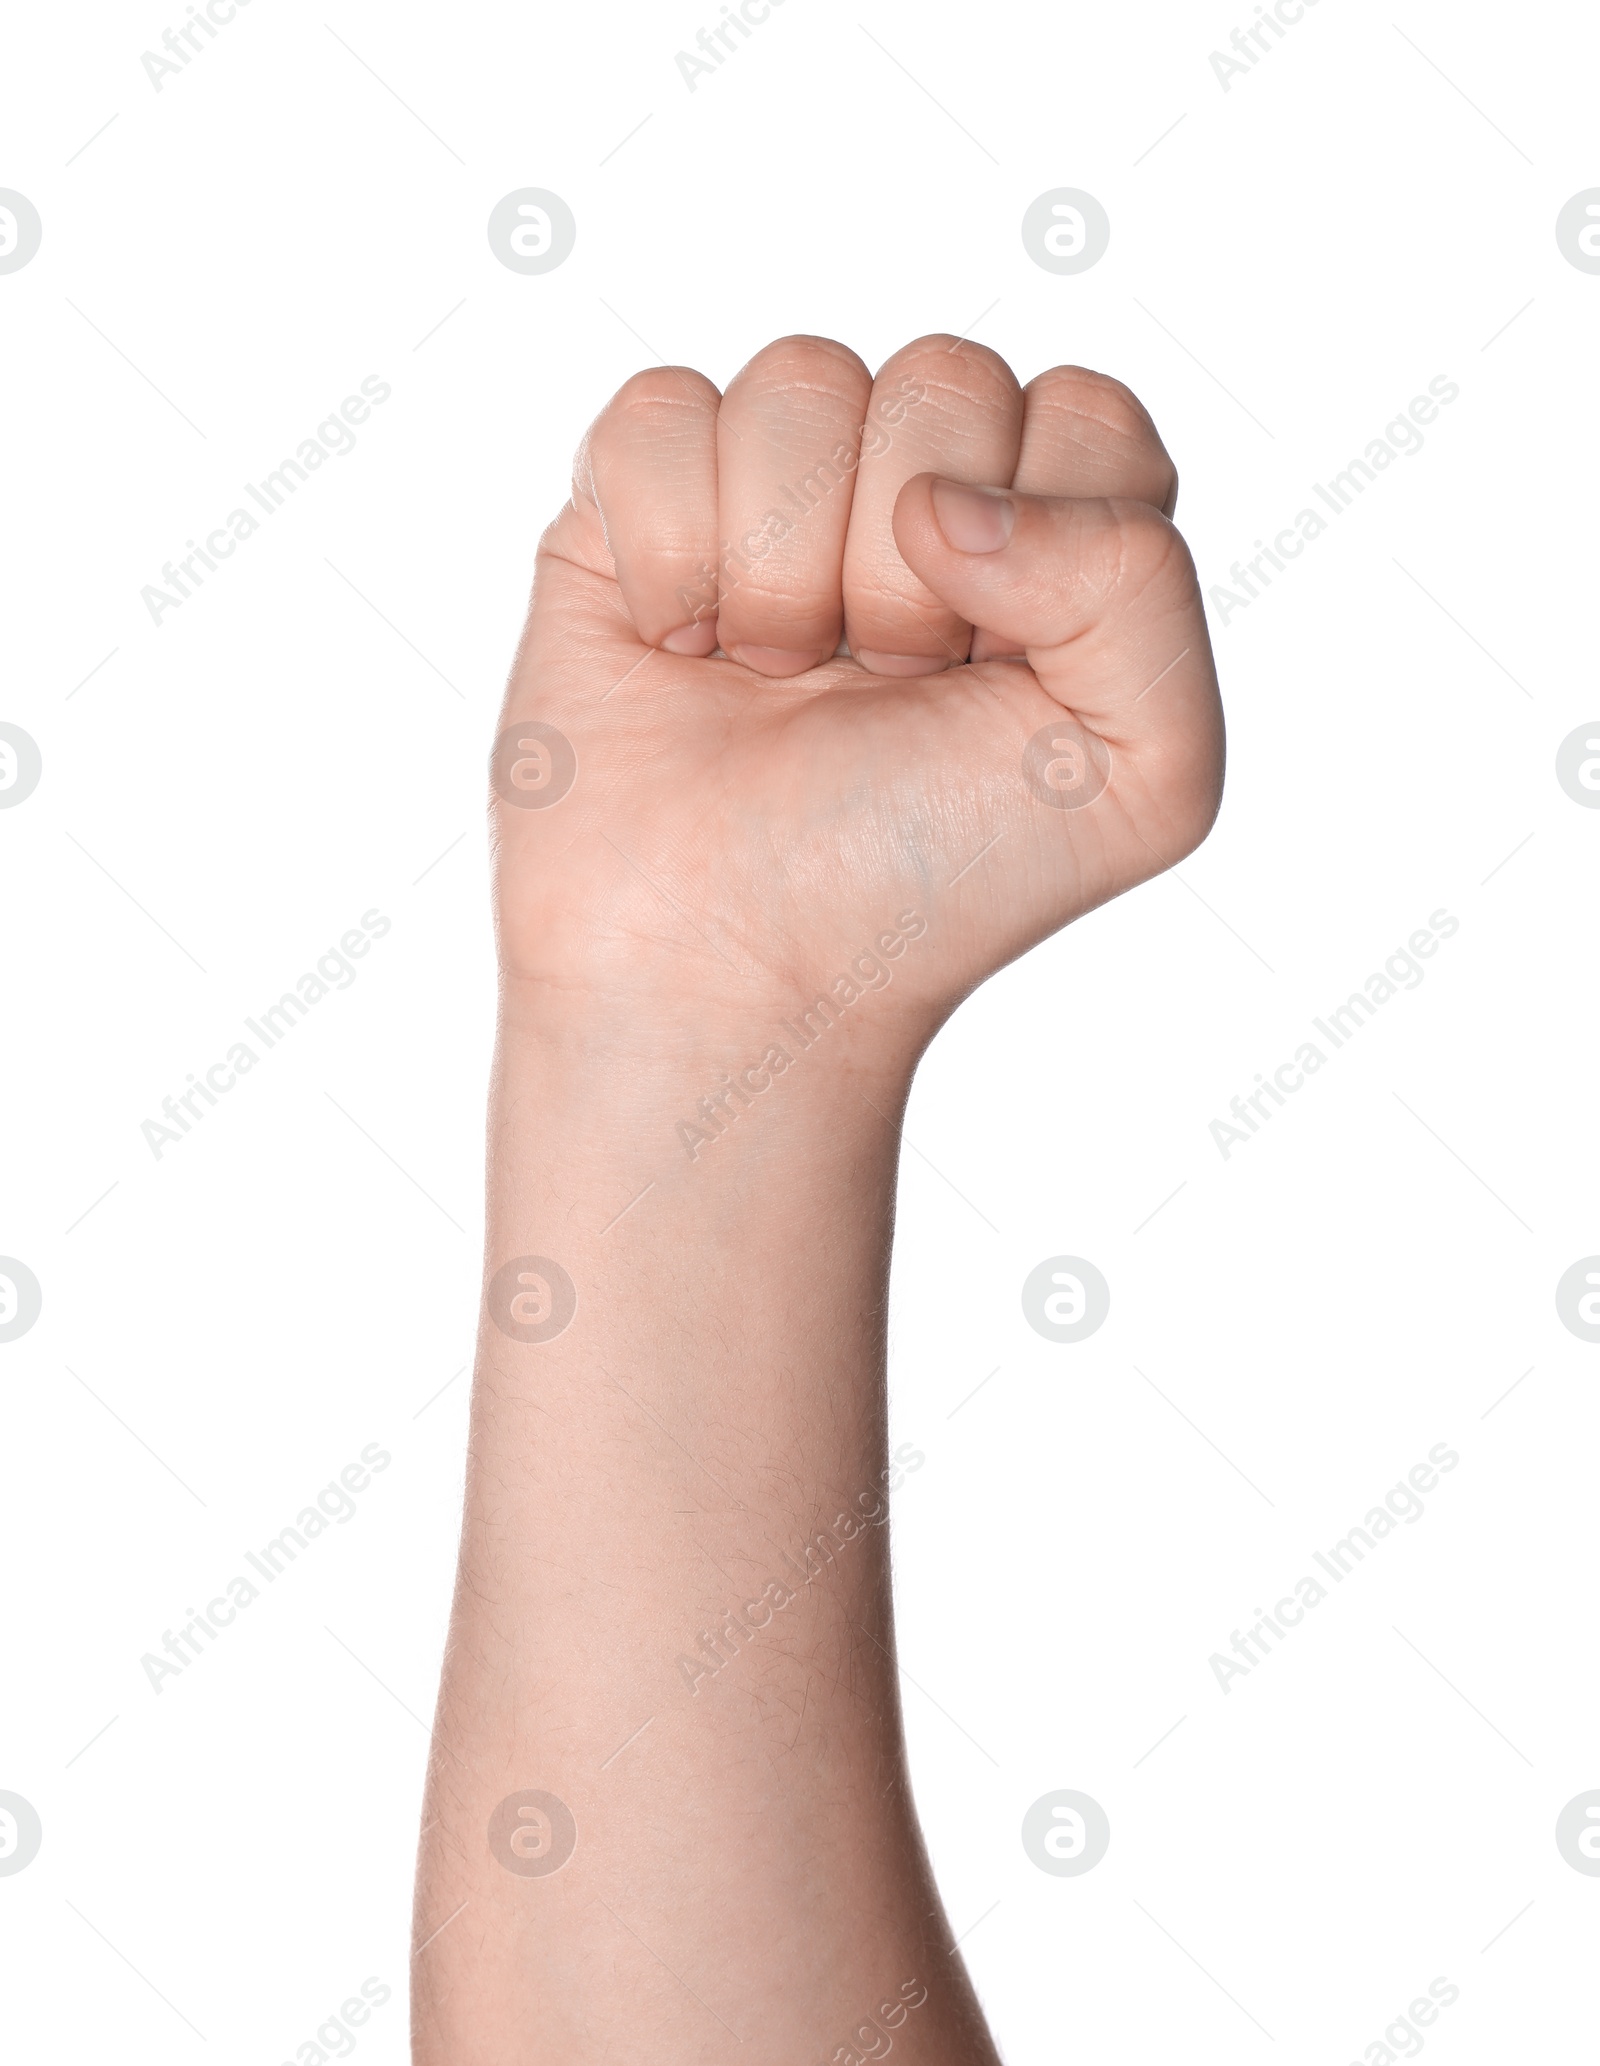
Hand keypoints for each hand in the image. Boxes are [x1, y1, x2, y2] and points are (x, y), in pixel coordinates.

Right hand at [494, 330, 1223, 1051]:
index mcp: (1057, 542)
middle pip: (943, 378)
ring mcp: (776, 493)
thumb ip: (1142, 582)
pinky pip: (660, 412)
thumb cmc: (929, 885)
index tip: (987, 678)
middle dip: (906, 569)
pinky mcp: (640, 507)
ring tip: (775, 682)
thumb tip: (943, 498)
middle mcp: (920, 497)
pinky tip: (677, 650)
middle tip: (876, 691)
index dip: (1040, 543)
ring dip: (784, 567)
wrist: (727, 973)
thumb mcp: (1147, 773)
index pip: (1084, 414)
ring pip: (802, 378)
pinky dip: (668, 550)